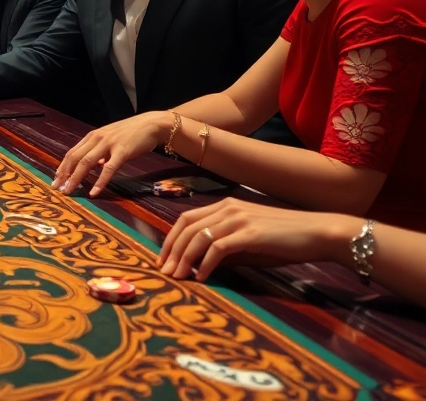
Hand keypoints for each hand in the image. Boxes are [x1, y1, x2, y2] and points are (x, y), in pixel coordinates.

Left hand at [53, 111, 172, 197]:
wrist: (151, 124)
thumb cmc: (131, 133)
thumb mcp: (110, 140)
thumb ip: (99, 151)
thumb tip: (91, 166)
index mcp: (92, 136)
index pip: (72, 153)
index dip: (62, 167)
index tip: (56, 179)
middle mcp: (97, 139)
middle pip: (75, 158)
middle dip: (64, 174)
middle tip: (57, 188)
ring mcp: (109, 144)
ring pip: (86, 162)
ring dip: (76, 178)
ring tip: (69, 190)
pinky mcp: (122, 152)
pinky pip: (108, 169)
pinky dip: (100, 181)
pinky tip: (94, 192)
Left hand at [157, 199, 354, 281]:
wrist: (319, 232)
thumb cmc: (287, 239)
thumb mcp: (250, 241)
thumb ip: (226, 247)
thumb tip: (201, 264)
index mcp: (226, 205)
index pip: (186, 218)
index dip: (170, 238)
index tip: (163, 258)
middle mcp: (228, 208)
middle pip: (187, 227)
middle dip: (171, 250)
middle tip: (164, 271)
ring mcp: (239, 218)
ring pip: (198, 237)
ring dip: (184, 258)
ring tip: (177, 277)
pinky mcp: (250, 233)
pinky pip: (218, 248)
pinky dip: (205, 264)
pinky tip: (201, 277)